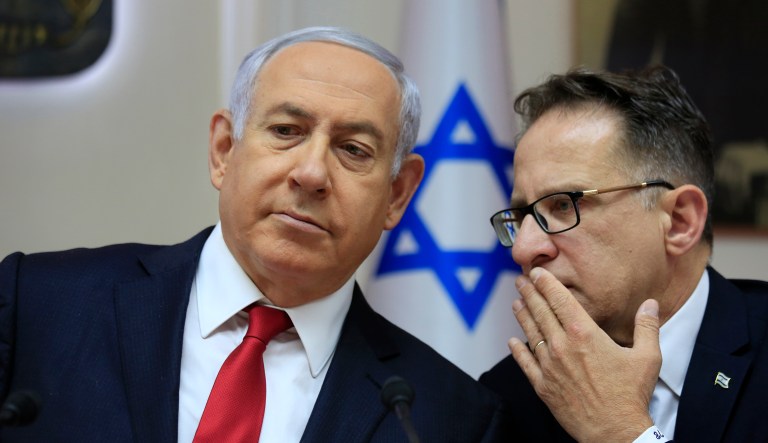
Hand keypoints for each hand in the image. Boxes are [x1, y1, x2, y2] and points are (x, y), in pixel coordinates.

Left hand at [508, 267, 660, 442]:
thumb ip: (647, 327)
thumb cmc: (630, 395)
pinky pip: (525, 363)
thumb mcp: (647, 357)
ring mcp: (550, 366)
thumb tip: (650, 304)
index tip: (537, 272)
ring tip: (516, 302)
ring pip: (531, 334)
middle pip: (541, 312)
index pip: (560, 300)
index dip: (546, 283)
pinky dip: (517, 350)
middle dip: (530, 293)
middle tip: (521, 280)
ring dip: (522, 316)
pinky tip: (513, 341)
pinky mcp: (543, 385)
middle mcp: (562, 346)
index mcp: (584, 334)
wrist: (614, 432)